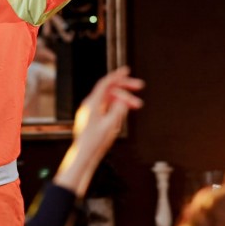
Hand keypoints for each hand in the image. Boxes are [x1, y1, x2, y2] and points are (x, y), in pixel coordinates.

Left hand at [55, 66, 143, 195]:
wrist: (84, 155)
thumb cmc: (95, 142)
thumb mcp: (111, 125)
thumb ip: (119, 110)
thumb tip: (123, 101)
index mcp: (92, 103)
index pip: (106, 83)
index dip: (117, 75)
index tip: (127, 70)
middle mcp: (90, 105)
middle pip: (110, 90)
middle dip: (126, 88)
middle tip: (140, 87)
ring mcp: (91, 111)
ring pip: (110, 99)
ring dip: (124, 100)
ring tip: (136, 106)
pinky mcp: (93, 118)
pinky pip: (107, 107)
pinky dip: (117, 108)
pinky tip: (124, 115)